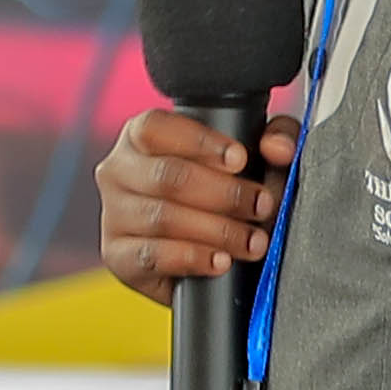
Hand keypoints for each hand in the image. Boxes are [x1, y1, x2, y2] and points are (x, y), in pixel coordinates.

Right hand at [93, 104, 288, 303]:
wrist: (217, 255)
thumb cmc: (229, 193)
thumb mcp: (259, 158)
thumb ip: (275, 140)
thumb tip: (277, 148)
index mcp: (141, 136)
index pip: (155, 128)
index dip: (200, 142)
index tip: (240, 159)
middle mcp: (118, 171)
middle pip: (166, 176)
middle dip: (224, 194)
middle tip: (261, 207)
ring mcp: (113, 216)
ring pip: (162, 217)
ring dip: (217, 231)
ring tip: (253, 241)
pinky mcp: (118, 257)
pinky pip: (152, 256)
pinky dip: (193, 258)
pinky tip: (221, 261)